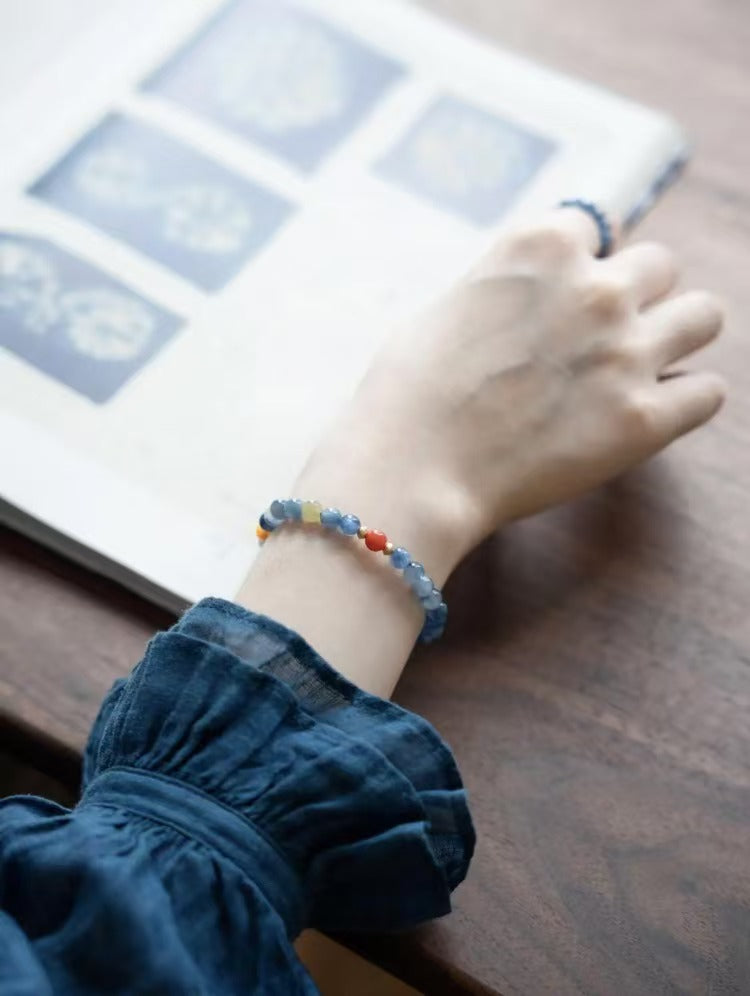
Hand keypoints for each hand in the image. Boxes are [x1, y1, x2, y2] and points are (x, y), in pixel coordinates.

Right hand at [242, 208, 724, 690]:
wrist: (410, 470)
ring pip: (704, 316)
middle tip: (599, 340)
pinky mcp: (644, 420)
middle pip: (659, 265)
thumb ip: (505, 290)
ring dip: (674, 336)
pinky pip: (708, 393)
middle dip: (633, 297)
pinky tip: (647, 415)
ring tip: (639, 368)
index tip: (560, 301)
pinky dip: (683, 402)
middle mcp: (596, 287)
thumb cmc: (408, 395)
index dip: (577, 267)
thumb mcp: (446, 309)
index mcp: (541, 247)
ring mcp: (626, 353)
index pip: (594, 228)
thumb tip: (529, 301)